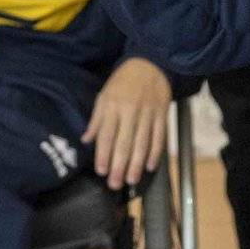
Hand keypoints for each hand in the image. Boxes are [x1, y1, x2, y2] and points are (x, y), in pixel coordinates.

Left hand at [83, 58, 170, 189]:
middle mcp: (130, 111)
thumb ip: (96, 119)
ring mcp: (148, 113)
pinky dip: (156, 152)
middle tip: (115, 184)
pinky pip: (159, 136)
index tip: (101, 171)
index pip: (107, 134)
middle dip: (119, 165)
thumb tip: (86, 140)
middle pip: (124, 142)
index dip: (103, 154)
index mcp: (113, 106)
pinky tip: (151, 166)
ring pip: (142, 142)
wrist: (150, 64)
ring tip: (131, 180)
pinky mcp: (163, 114)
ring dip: (137, 164)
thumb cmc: (122, 82)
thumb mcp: (104, 96)